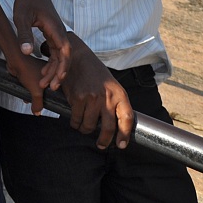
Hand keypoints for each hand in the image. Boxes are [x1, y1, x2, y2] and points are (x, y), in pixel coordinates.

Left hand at [7, 51, 50, 114]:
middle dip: (41, 97)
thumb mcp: (36, 91)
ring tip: (29, 101)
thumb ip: (38, 103)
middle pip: (47, 88)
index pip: (56, 87)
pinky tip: (24, 95)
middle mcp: (47, 72)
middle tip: (38, 104)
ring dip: (33, 94)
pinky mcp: (28, 71)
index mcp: (53, 74)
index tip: (50, 104)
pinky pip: (30, 83)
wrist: (14, 61)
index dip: (53, 96)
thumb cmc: (27, 71)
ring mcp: (37, 71)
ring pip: (37, 86)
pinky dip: (28, 89)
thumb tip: (37, 113)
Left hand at [12, 0, 69, 89]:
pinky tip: (44, 70)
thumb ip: (24, 33)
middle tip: (50, 87)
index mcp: (54, 29)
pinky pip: (55, 51)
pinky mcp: (52, 34)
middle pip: (64, 57)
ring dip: (54, 69)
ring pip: (60, 56)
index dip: (62, 67)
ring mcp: (56, 33)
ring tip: (45, 82)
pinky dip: (51, 62)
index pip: (64, 52)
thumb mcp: (21, 16)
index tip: (56, 80)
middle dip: (58, 73)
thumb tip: (27, 52)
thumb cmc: (27, 0)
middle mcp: (59, 32)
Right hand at [60, 33, 134, 148]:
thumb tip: (116, 127)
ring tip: (84, 128)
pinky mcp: (77, 98)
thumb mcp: (111, 86)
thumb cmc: (95, 73)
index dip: (125, 134)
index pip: (127, 118)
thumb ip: (115, 103)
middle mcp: (107, 97)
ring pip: (89, 126)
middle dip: (104, 141)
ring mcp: (92, 98)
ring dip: (85, 131)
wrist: (78, 57)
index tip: (121, 145)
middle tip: (101, 145)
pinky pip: (76, 119)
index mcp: (119, 94)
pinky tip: (75, 121)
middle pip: (108, 127)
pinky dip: (75, 123)